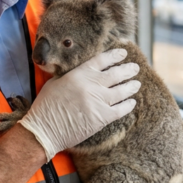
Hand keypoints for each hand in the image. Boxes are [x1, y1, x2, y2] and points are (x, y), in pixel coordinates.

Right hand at [19, 49, 139, 160]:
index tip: (123, 53)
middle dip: (128, 70)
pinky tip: (132, 103)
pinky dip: (128, 105)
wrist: (45, 129)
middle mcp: (91, 85)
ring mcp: (98, 101)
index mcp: (79, 74)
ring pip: (122, 91)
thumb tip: (80, 71)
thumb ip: (70, 74)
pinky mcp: (102, 118)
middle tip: (135, 68)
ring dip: (131, 86)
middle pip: (116, 74)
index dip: (115, 55)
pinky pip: (121, 110)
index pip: (102, 60)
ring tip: (136, 83)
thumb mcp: (55, 82)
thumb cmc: (46, 106)